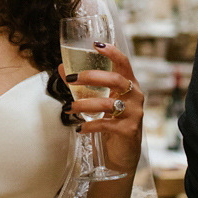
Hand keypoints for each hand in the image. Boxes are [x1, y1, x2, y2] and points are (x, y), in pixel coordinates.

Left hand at [59, 41, 144, 173]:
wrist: (122, 153)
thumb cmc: (111, 121)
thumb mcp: (99, 100)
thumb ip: (82, 85)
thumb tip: (62, 68)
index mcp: (129, 84)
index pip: (124, 63)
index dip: (112, 52)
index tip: (96, 44)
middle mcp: (135, 96)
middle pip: (115, 79)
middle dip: (91, 77)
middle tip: (71, 79)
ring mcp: (134, 113)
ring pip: (108, 103)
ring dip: (85, 104)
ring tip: (69, 108)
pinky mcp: (129, 130)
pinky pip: (106, 124)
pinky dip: (90, 125)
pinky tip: (79, 128)